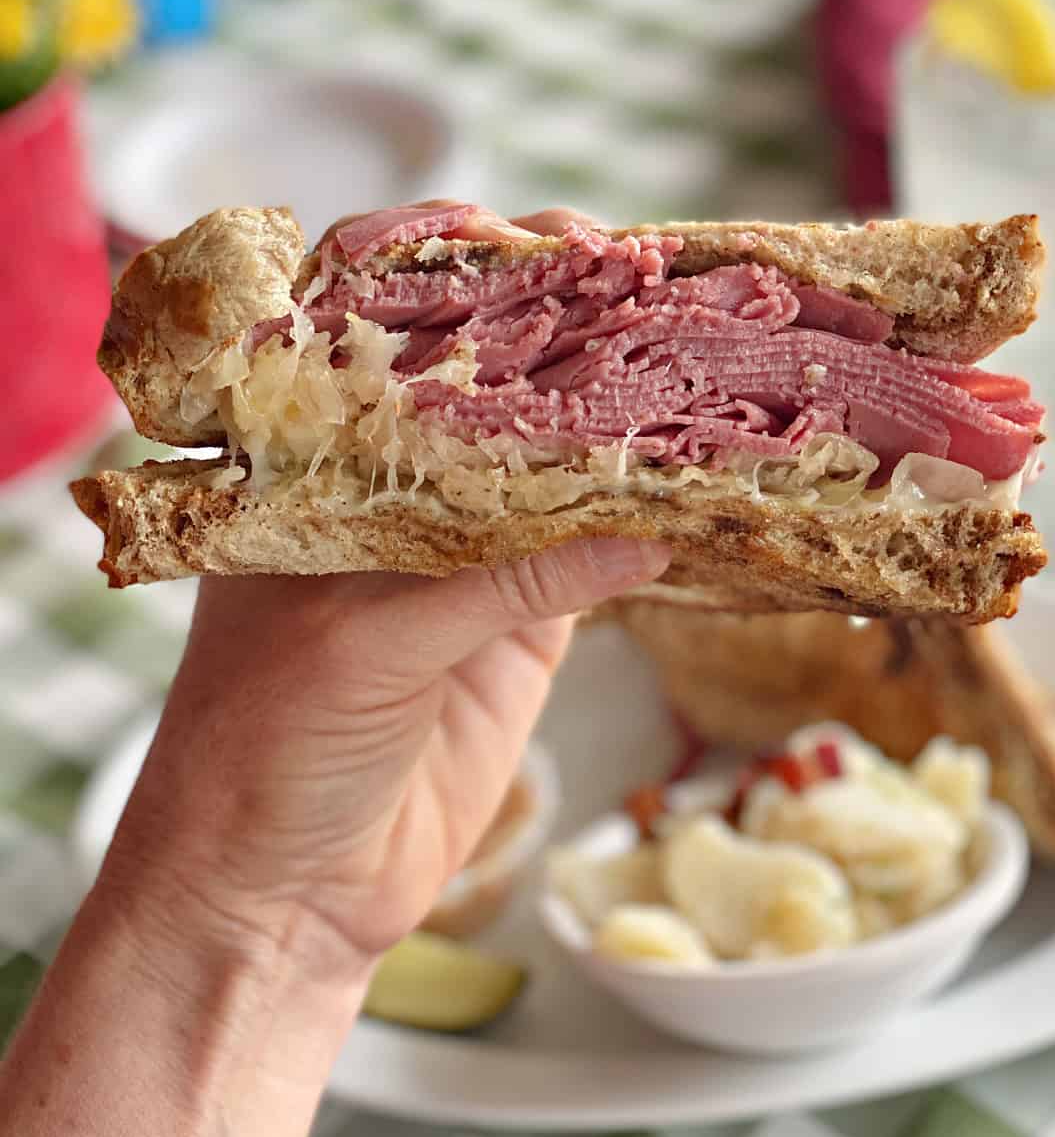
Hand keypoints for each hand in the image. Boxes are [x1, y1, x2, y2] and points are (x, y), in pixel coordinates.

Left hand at [104, 208, 670, 985]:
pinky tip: (707, 491)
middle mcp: (390, 490)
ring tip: (703, 365)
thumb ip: (501, 584)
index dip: (458, 274)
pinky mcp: (520, 626)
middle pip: (487, 385)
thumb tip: (637, 533)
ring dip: (621, 424)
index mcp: (312, 464)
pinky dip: (651, 529)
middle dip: (565, 334)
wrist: (280, 897)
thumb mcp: (364, 644)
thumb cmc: (264, 751)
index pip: (382, 332)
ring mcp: (464, 554)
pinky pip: (596, 558)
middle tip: (654, 288)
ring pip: (554, 464)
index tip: (545, 239)